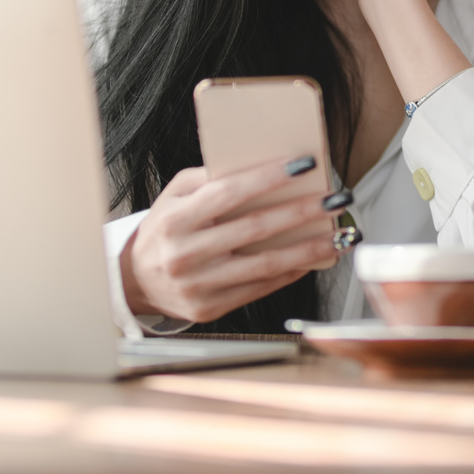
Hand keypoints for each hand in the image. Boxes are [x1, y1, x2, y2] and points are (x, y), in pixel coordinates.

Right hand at [119, 156, 352, 323]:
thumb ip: (209, 178)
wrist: (133, 281)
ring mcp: (198, 286)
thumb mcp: (174, 196)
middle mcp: (185, 254)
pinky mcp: (210, 308)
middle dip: (302, 211)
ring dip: (309, 248)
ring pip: (265, 264)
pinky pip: (261, 288)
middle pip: (255, 228)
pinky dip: (291, 271)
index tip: (305, 165)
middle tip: (335, 199)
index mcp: (176, 219)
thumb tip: (260, 166)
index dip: (270, 178)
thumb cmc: (164, 229)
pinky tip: (314, 257)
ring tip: (339, 234)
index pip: (230, 193)